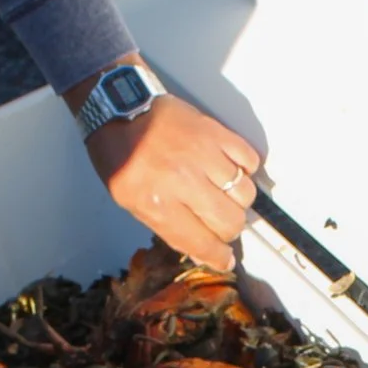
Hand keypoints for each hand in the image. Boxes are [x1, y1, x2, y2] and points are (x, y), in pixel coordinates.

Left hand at [71, 57, 261, 268]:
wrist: (119, 108)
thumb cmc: (121, 157)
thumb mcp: (131, 202)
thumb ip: (168, 228)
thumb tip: (205, 251)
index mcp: (157, 202)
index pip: (202, 241)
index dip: (218, 256)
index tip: (225, 259)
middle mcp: (183, 180)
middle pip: (230, 221)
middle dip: (229, 230)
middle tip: (221, 224)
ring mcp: (202, 154)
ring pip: (244, 194)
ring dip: (238, 201)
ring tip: (224, 195)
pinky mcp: (215, 132)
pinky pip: (248, 160)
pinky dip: (245, 169)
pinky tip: (229, 170)